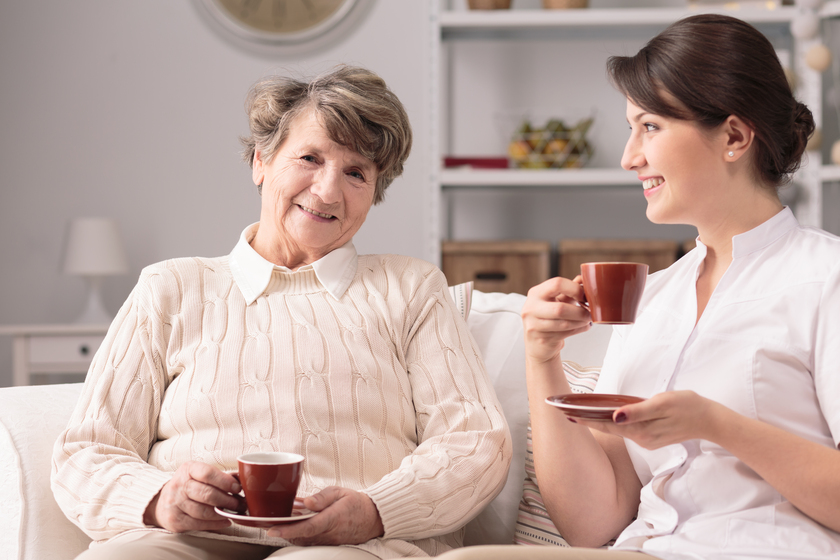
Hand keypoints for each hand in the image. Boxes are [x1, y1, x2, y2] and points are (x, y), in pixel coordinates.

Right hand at [144, 461, 244, 532]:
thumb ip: (221, 476)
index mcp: (188, 469)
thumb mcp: (200, 474)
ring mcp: (175, 503)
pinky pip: (199, 524)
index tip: (238, 488)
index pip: (208, 473)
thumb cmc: (188, 485)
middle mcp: (179, 485)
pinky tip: (225, 521)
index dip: (225, 481)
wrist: (162, 501)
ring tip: (234, 512)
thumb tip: (243, 480)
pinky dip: (215, 523)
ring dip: (223, 513)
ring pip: (204, 511)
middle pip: (207, 494)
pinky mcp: (175, 520)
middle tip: (240, 504)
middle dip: (228, 500)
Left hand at [266, 487, 383, 545]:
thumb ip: (322, 497)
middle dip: (283, 533)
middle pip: (301, 536)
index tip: (273, 529)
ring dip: (290, 535)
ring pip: (304, 541)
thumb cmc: (356, 503)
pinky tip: (292, 529)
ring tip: (277, 526)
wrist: (373, 518)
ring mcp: (330, 541)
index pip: (307, 526)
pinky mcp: (329, 544)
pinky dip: (299, 536)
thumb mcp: (340, 492)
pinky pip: (310, 542)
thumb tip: (306, 503)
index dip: (288, 530)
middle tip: (267, 526)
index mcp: (333, 518)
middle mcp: (330, 533)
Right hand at [522, 276, 591, 363]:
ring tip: (587, 319)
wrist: (537, 343)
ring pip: (564, 323)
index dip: (575, 289)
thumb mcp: (556, 300)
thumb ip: (569, 289)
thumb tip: (584, 278)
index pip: (556, 284)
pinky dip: (579, 329)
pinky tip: (583, 326)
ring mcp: (534, 325)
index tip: (585, 295)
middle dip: (580, 311)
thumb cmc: (547, 318)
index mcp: (535, 293)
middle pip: (560, 308)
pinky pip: (565, 333)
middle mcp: (531, 308)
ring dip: (581, 321)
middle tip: (589, 312)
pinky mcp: (541, 339)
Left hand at [578, 390, 725, 448]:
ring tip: (577, 415)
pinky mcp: (651, 437)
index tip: (567, 414)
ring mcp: (646, 440)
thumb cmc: (688, 406)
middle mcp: (641, 438)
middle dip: (586, 421)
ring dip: (597, 422)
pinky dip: (612, 424)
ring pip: (616, 429)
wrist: (710, 420)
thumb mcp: (663, 403)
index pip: (606, 424)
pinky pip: (626, 430)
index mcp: (641, 430)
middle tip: (564, 413)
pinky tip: (602, 418)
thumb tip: (616, 415)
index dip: (586, 419)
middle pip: (608, 428)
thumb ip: (638, 411)